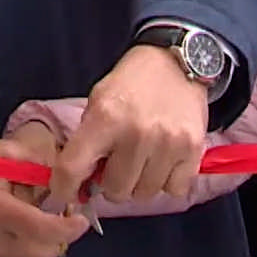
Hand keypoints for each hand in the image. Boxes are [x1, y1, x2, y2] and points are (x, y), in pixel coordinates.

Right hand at [0, 138, 89, 256]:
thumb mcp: (0, 151)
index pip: (40, 229)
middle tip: (65, 217)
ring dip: (47, 247)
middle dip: (59, 237)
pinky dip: (31, 253)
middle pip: (39, 253)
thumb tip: (65, 175)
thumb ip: (34, 161)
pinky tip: (30, 233)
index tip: (81, 218)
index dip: (68, 227)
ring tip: (47, 224)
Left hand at [51, 45, 207, 208]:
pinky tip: (164, 161)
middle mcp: (136, 134)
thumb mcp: (98, 100)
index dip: (64, 188)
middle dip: (112, 183)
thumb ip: (88, 140)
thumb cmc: (132, 82)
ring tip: (143, 160)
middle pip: (115, 192)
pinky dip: (167, 181)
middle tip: (117, 165)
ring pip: (144, 194)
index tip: (66, 192)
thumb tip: (81, 183)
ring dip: (140, 183)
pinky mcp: (193, 149)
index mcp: (105, 118)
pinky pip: (174, 190)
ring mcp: (167, 144)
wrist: (177, 62)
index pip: (72, 169)